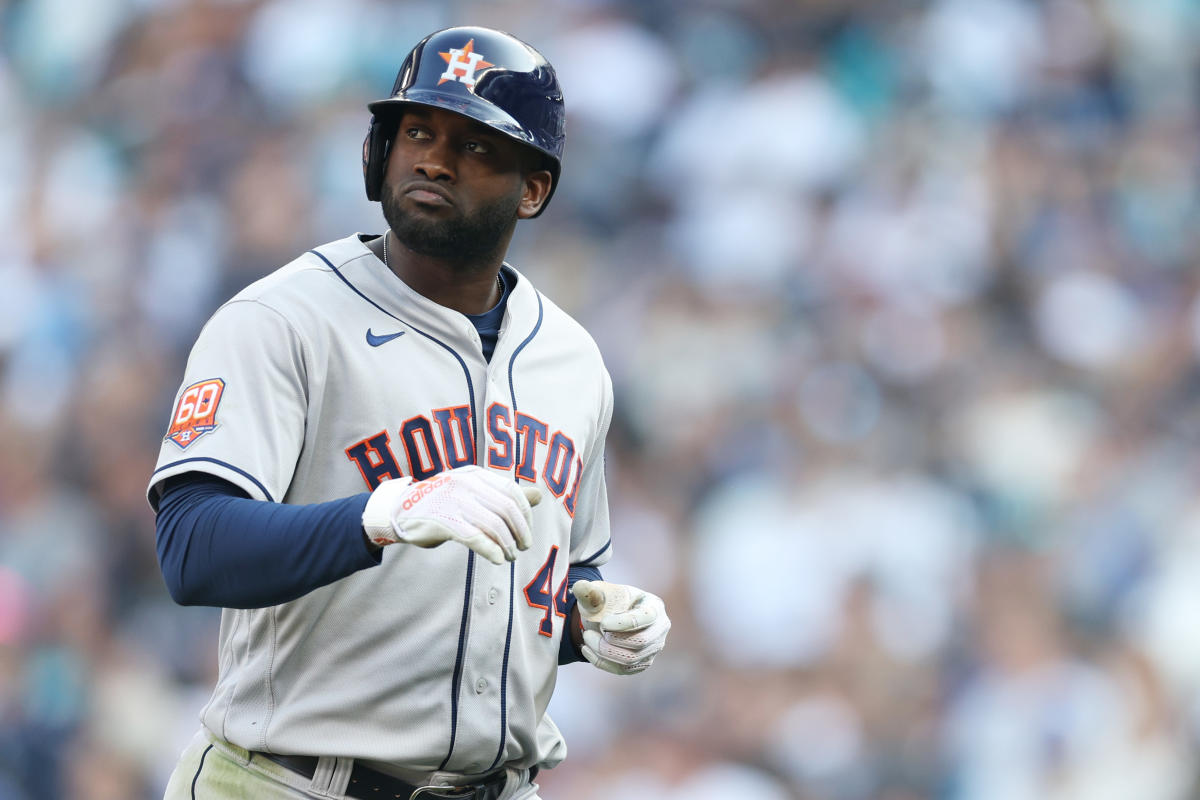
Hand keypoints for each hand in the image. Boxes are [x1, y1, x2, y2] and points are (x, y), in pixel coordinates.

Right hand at [362, 466, 541, 564]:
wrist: (400, 510)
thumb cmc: (442, 503)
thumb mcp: (473, 493)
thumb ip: (504, 495)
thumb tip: (540, 495)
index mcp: (475, 475)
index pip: (512, 492)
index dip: (525, 514)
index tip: (527, 532)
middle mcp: (466, 484)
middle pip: (506, 509)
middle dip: (520, 531)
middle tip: (523, 547)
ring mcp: (453, 501)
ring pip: (493, 525)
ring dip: (507, 545)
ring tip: (509, 556)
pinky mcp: (442, 521)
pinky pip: (474, 537)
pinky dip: (490, 550)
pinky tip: (497, 559)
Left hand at [572, 580, 669, 674]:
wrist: (607, 619)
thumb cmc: (608, 603)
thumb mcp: (600, 594)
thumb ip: (590, 592)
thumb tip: (580, 587)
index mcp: (654, 606)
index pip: (645, 617)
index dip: (622, 623)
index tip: (602, 623)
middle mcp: (659, 629)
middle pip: (640, 642)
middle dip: (610, 641)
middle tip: (588, 633)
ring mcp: (652, 649)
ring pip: (630, 659)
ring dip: (604, 652)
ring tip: (587, 638)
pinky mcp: (641, 664)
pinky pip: (622, 670)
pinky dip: (602, 662)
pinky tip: (587, 650)